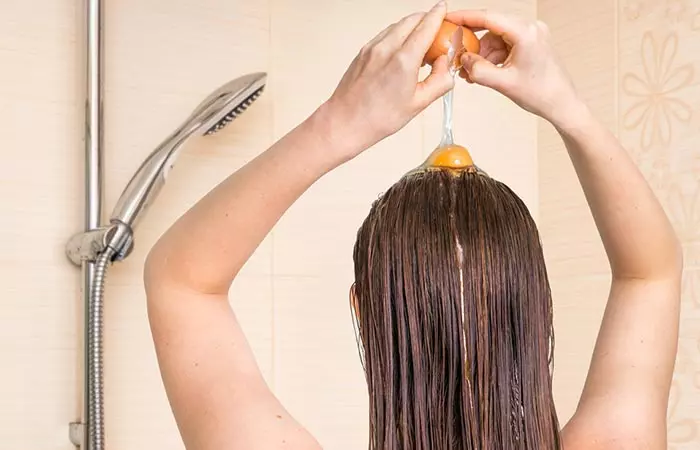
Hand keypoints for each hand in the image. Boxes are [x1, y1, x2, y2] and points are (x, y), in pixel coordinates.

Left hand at [321, 1, 454, 160]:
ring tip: (420, 45)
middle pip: (411, 20)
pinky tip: (402, 52)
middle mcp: (386, 49)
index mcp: (403, 60)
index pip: (426, 26)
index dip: (438, 14)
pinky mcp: (363, 52)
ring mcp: (372, 48)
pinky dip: (397, 35)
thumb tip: (446, 66)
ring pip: (397, 26)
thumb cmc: (377, 118)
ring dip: (411, 28)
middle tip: (437, 30)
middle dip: (426, 19)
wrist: (345, 122)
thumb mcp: (418, 104)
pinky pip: (384, 35)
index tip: (444, 9)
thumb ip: (439, 81)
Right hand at [446, 10, 581, 123]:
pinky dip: (491, 56)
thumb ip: (479, 70)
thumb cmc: (541, 94)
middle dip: (472, 43)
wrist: (561, 103)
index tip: (449, 19)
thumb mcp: (503, 83)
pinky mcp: (530, 43)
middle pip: (491, 27)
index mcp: (525, 33)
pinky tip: (483, 71)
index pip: (488, 17)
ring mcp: (531, 35)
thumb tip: (463, 60)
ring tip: (470, 72)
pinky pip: (503, 44)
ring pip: (495, 38)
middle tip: (456, 54)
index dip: (465, 17)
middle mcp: (530, 28)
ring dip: (481, 53)